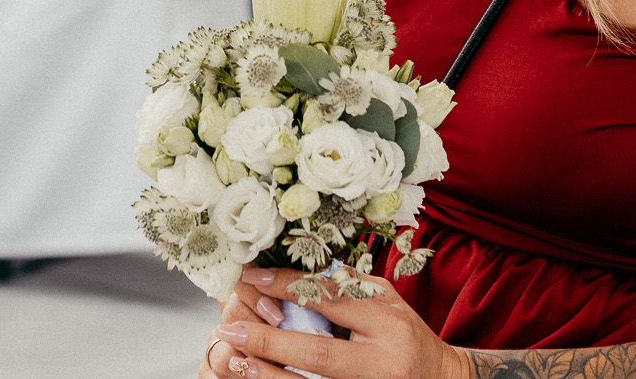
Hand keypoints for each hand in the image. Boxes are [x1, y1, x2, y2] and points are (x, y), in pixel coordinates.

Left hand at [203, 266, 467, 378]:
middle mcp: (381, 361)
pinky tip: (259, 378)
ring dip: (269, 374)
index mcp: (387, 321)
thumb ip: (345, 286)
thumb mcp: (385, 301)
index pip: (331, 301)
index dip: (287, 287)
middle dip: (269, 340)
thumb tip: (294, 268)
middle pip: (318, 353)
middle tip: (229, 327)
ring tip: (235, 358)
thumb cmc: (406, 335)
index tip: (252, 277)